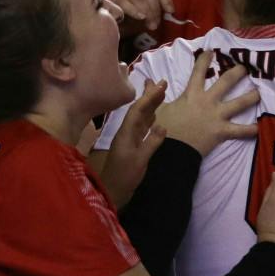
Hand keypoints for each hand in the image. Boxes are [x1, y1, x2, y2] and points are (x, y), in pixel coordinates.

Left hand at [100, 79, 167, 208]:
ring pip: (140, 118)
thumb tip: (162, 126)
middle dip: (150, 97)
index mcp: (126, 133)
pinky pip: (141, 128)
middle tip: (162, 83)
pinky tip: (155, 116)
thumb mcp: (139, 161)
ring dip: (150, 105)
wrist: (112, 192)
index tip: (161, 86)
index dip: (149, 97)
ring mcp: (128, 139)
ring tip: (160, 93)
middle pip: (138, 111)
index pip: (138, 110)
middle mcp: (126, 133)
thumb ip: (150, 143)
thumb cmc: (124, 178)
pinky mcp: (132, 146)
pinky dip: (149, 119)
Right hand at [154, 51, 258, 153]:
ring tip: (260, 92)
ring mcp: (217, 116)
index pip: (198, 71)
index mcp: (191, 94)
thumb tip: (147, 80)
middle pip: (226, 82)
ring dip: (251, 97)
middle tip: (245, 67)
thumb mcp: (156, 109)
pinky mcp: (222, 131)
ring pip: (239, 103)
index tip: (212, 51)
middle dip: (237, 72)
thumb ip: (153, 94)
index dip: (205, 59)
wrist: (172, 151)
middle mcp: (207, 101)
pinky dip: (250, 130)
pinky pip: (240, 131)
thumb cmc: (163, 129)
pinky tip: (259, 128)